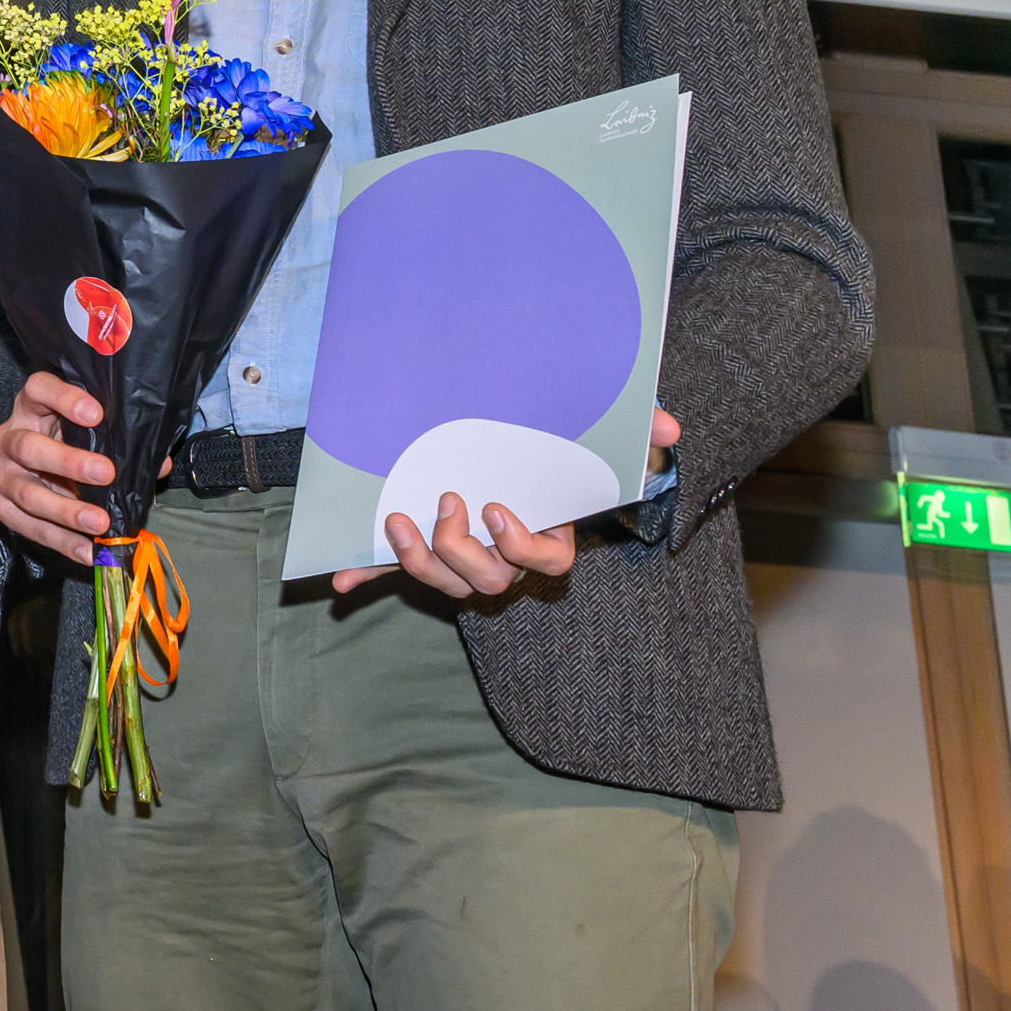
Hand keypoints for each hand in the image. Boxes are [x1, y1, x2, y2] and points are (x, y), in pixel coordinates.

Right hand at [0, 370, 119, 563]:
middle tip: (105, 472)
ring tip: (100, 522)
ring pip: (27, 492)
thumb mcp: (90, 435)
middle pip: (28, 447)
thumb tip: (160, 464)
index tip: (96, 414)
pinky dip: (61, 541)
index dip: (63, 399)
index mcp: (31, 407)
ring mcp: (2, 474)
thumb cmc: (69, 443)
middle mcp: (9, 437)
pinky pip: (28, 527)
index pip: (39, 390)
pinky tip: (88, 550)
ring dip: (66, 511)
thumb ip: (120, 443)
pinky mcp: (2, 506)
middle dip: (68, 462)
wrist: (35, 469)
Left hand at [332, 409, 680, 598]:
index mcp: (547, 535)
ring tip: (396, 520)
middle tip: (447, 505)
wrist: (515, 449)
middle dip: (462, 550)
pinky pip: (396, 572)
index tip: (498, 509)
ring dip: (416, 560)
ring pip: (444, 582)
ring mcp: (463, 557)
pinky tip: (341, 576)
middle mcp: (505, 556)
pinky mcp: (424, 549)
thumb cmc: (558, 453)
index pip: (547, 561)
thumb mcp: (598, 437)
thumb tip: (670, 429)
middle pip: (488, 581)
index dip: (521, 545)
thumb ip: (636, 432)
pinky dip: (369, 574)